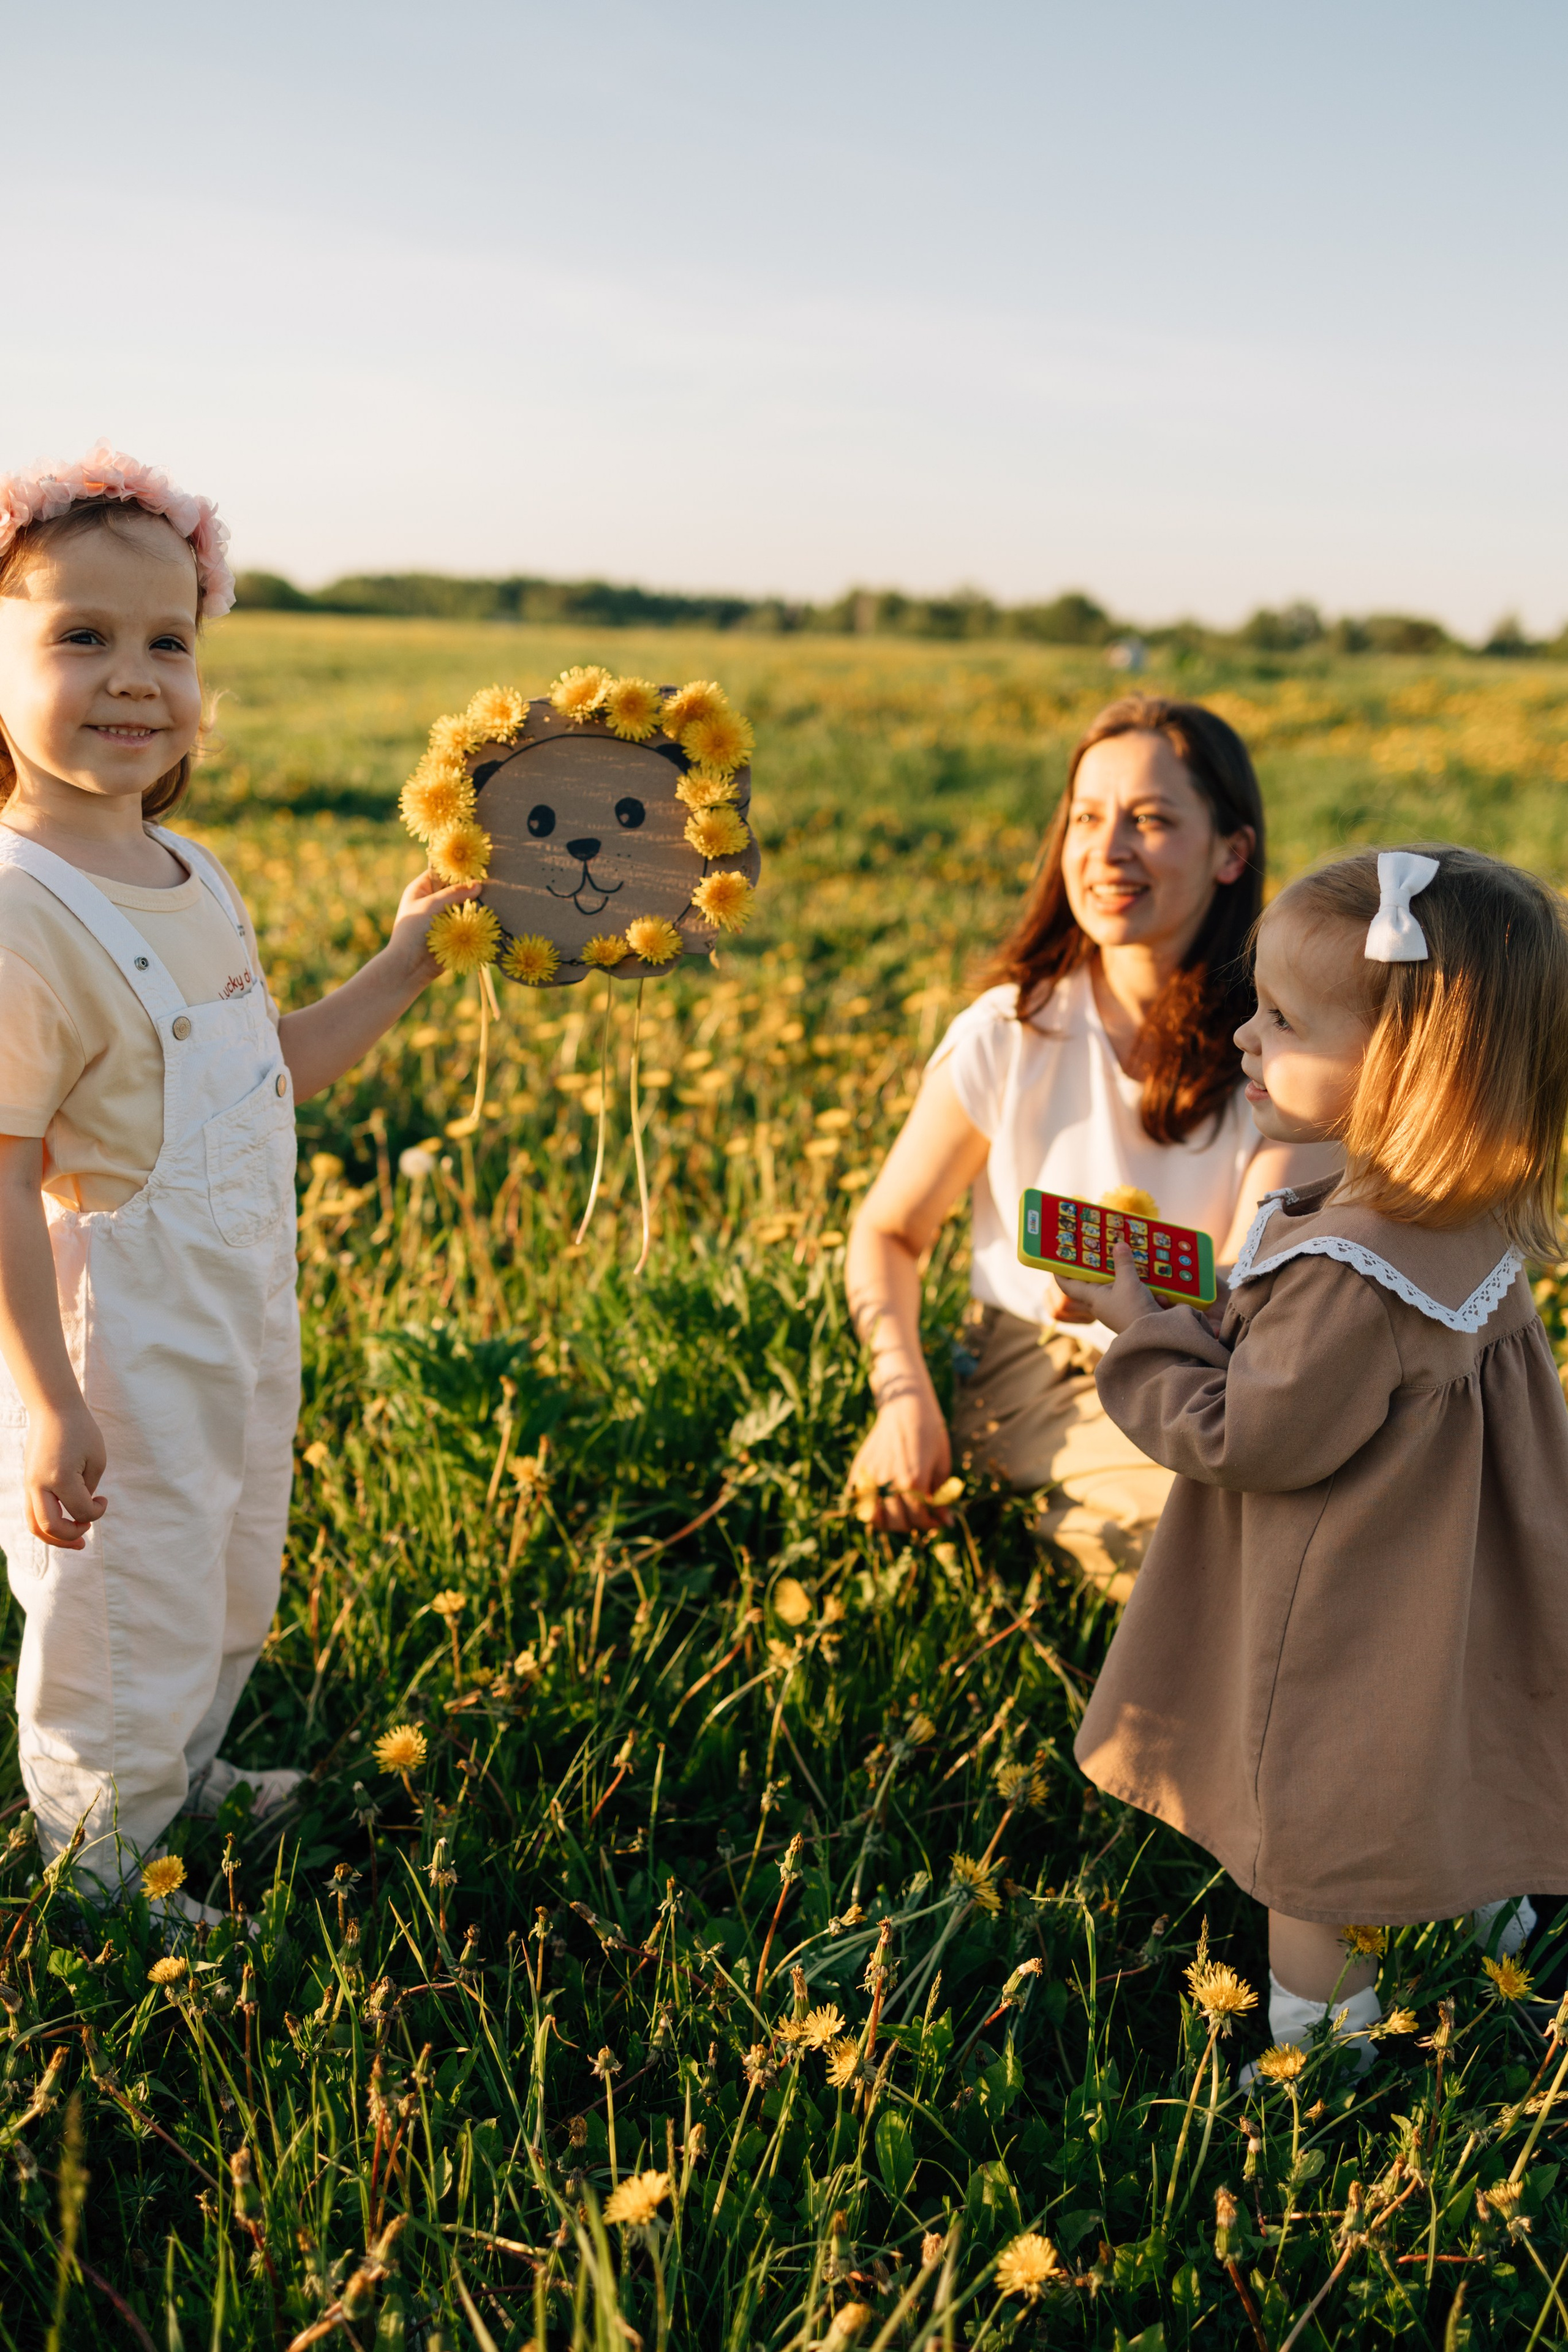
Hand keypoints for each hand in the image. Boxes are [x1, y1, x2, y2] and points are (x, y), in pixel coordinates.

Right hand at [25, 1400, 106, 1548]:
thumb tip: (81, 1510)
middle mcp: (39, 1484)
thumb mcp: (96, 1459)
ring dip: (54, 1538)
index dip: (97, 1512)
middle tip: (87, 1534)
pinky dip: (48, 1524)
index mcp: (60, 1477)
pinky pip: (33, 1512)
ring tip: (75, 1542)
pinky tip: (65, 1523)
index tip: (104, 1499)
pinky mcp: (28, 1482)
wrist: (53, 1409)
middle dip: (70, 1537)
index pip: (80, 1511)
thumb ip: (88, 1489)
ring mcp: (30, 1484)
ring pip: (34, 1524)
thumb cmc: (81, 1431)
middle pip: (49, 1526)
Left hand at [380, 867, 485, 991]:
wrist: (410, 966)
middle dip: (469, 888)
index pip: (440, 872)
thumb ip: (454, 893)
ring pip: (463, 905)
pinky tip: (487, 915)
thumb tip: (478, 884)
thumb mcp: (431, 905)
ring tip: (491, 899)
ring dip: (474, 905)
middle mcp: (432, 901)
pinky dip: (475, 919)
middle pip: (454, 888)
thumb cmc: (413, 930)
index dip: (455, 869)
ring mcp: (443, 917)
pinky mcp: (452, 932)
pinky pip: (466, 921)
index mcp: (421, 889)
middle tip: (488, 882)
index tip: (474, 865)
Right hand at [846, 1390, 955, 1531]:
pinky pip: (857, 1501)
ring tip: (900, 1514)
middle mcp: (890, 1482)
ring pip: (874, 1517)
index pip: (920, 1519)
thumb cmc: (930, 1434)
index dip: (931, 1524)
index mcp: (914, 1481)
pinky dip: (867, 1507)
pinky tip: (881, 1503)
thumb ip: (941, 1497)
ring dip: (889, 1521)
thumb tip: (945, 1522)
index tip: (937, 1520)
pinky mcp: (859, 1470)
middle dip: (913, 1524)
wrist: (905, 1407)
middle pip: (898, 1522)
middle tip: (920, 1518)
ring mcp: (871, 1477)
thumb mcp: (942, 1465)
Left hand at [1056, 1239, 1163, 1335]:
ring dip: (1126, 1275)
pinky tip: (1156, 1293)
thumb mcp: (1128, 1282)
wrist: (1154, 1337)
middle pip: (1093, 1282)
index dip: (1061, 1274)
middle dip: (1098, 1266)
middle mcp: (1102, 1303)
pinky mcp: (1133, 1309)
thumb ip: (1123, 1263)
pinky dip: (1144, 1290)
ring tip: (1130, 1258)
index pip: (1068, 1286)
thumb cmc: (1133, 1310)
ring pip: (1118, 1286)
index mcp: (1093, 1298)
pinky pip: (1135, 1295)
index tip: (1057, 1260)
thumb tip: (1118, 1245)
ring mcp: (1117, 1307)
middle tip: (1099, 1248)